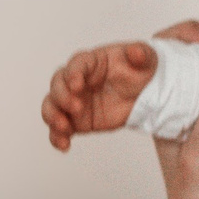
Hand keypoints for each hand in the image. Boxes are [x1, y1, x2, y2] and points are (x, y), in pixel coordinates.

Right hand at [41, 42, 159, 150]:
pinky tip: (64, 145)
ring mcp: (73, 101)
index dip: (73, 73)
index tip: (77, 85)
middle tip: (77, 108)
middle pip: (57, 84)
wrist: (145, 95)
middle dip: (62, 96)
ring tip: (64, 128)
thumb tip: (136, 52)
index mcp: (91, 62)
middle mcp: (76, 80)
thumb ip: (141, 54)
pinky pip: (59, 129)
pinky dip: (57, 137)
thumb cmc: (140, 71)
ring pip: (51, 106)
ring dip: (53, 116)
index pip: (76, 64)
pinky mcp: (76, 121)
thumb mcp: (146, 59)